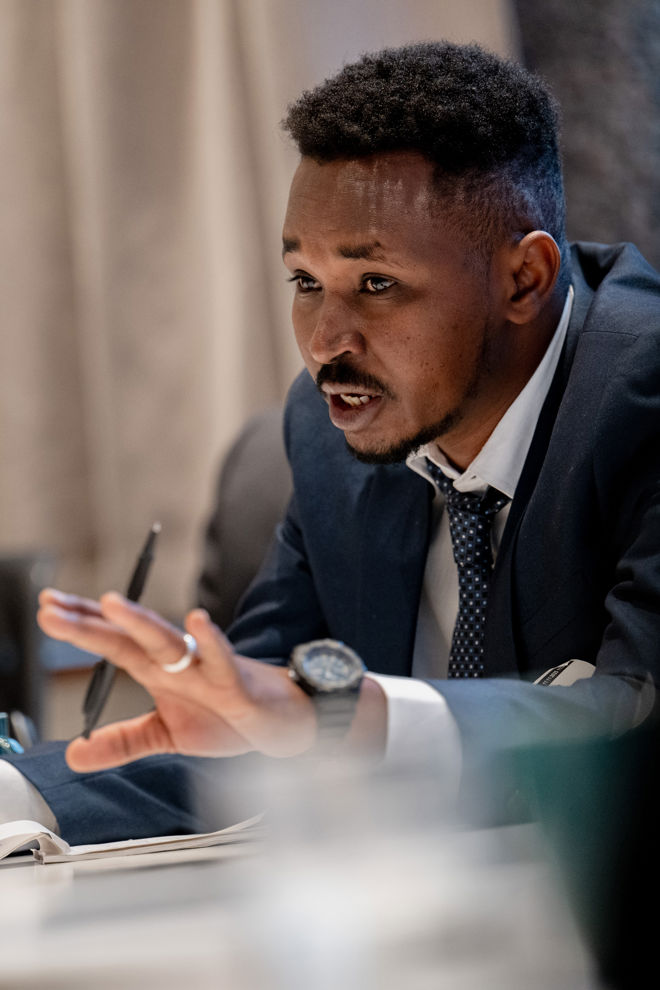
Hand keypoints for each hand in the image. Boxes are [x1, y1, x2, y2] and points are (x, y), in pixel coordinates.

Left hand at [37, 589, 316, 770]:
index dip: (81, 625)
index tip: (47, 608)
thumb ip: (121, 741)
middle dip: (90, 622)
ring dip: (140, 621)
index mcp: (158, 670)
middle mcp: (177, 662)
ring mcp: (205, 669)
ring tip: (111, 603)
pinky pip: (222, 658)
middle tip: (52, 607)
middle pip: (128, 637)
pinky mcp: (236, 682)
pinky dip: (211, 640)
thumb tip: (73, 754)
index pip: (113, 642)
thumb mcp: (165, 734)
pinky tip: (197, 620)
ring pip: (169, 640)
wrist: (280, 722)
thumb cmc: (227, 716)